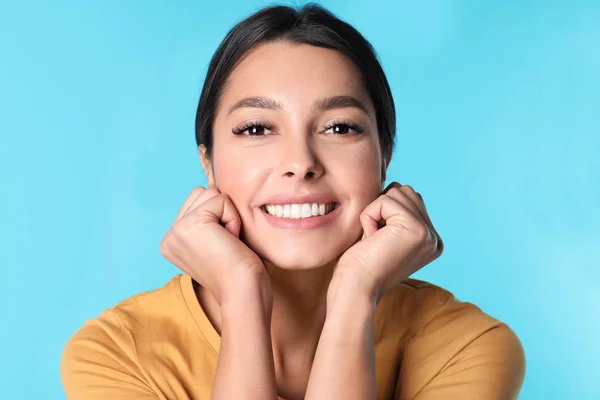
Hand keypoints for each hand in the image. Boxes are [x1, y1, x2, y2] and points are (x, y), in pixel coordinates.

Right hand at [160, 187, 269, 305]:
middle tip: (226, 244)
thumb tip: (213, 190)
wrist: (243, 293)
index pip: (197, 201)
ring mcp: (177, 229)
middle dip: (222, 213)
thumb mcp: (215, 242)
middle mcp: (169, 235)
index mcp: (172, 241)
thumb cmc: (240, 272)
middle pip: (202, 193)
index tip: (222, 247)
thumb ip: (207, 221)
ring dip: (228, 215)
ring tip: (228, 243)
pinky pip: (222, 200)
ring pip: (211, 193)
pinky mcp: (191, 224)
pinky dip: (234, 219)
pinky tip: (231, 241)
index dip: (220, 218)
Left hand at [333, 182, 443, 301]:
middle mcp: (434, 238)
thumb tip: (396, 186)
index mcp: (430, 241)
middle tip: (375, 240)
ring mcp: (428, 233)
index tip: (379, 243)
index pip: (409, 200)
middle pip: (405, 192)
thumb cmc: (359, 264)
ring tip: (373, 239)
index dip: (384, 213)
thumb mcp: (383, 234)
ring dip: (375, 212)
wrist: (355, 288)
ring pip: (396, 192)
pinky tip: (370, 239)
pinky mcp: (416, 228)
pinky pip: (384, 200)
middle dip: (381, 209)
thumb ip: (396, 213)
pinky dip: (369, 216)